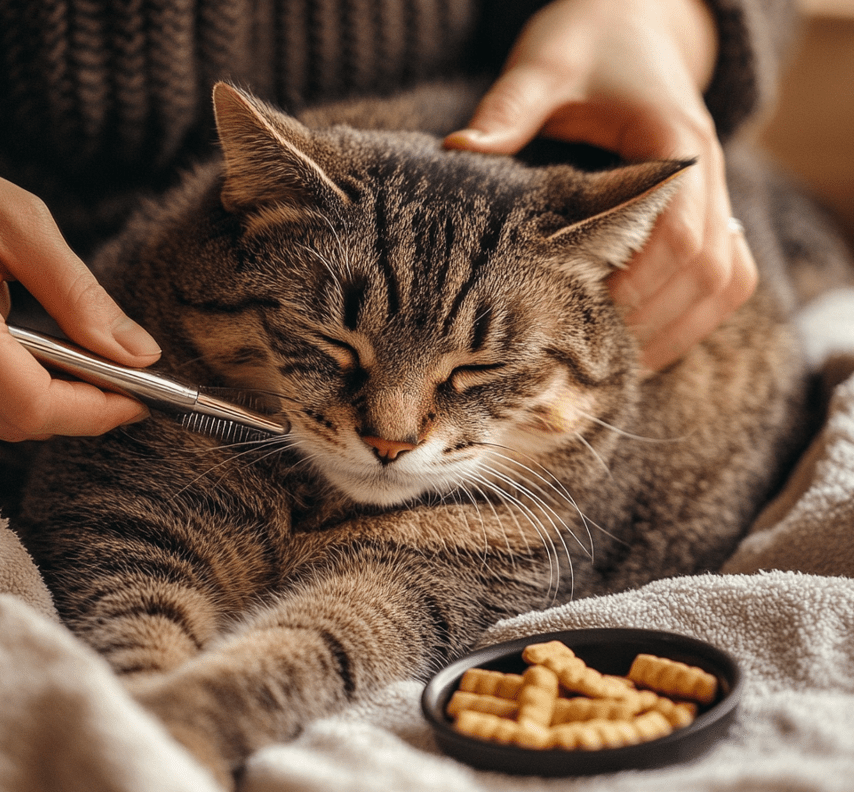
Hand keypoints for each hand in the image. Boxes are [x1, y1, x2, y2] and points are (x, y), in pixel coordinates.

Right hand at [0, 169, 160, 440]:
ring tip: (97, 371)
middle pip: (16, 421)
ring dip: (52, 404)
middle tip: (130, 385)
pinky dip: (20, 390)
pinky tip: (52, 363)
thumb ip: (79, 294)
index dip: (95, 411)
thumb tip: (140, 353)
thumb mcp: (17, 225)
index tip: (142, 400)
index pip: (32, 403)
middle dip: (82, 411)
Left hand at [445, 0, 757, 369]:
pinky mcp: (712, 212)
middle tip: (589, 355)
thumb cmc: (588, 44)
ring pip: (725, 282)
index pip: (676, 233)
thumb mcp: (545, 65)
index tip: (582, 316)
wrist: (636, 24)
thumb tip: (459, 149)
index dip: (634, 284)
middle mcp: (709, 172)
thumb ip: (510, 107)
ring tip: (617, 363)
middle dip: (650, 319)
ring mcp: (718, 194)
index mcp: (674, 139)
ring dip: (676, 329)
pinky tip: (645, 341)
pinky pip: (727, 279)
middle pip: (706, 269)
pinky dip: (693, 318)